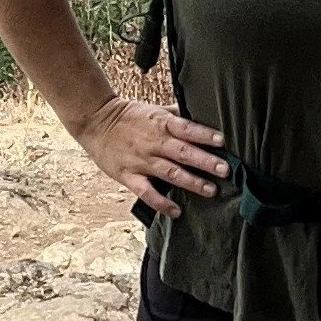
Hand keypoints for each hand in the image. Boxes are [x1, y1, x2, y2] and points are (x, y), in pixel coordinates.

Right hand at [77, 95, 229, 217]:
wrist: (95, 122)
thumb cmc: (128, 116)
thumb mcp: (153, 109)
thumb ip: (176, 115)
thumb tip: (200, 115)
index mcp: (161, 124)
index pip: (186, 129)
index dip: (204, 135)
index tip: (222, 142)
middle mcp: (153, 142)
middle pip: (183, 152)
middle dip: (205, 161)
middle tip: (225, 170)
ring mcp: (141, 161)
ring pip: (170, 173)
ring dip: (191, 182)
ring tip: (210, 190)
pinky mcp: (129, 176)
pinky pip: (147, 192)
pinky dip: (161, 203)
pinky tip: (176, 211)